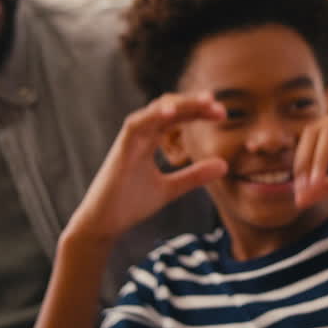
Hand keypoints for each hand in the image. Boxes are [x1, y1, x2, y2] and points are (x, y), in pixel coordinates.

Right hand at [63, 93, 227, 244]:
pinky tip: (172, 112)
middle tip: (219, 107)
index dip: (197, 111)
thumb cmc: (130, 205)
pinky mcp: (120, 149)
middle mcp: (139, 135)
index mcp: (149, 141)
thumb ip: (194, 176)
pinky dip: (153, 115)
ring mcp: (129, 141)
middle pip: (168, 108)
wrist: (102, 226)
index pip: (176, 118)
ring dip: (180, 104)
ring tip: (205, 102)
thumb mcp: (171, 189)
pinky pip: (136, 124)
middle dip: (194, 104)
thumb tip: (224, 164)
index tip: (221, 113)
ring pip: (155, 110)